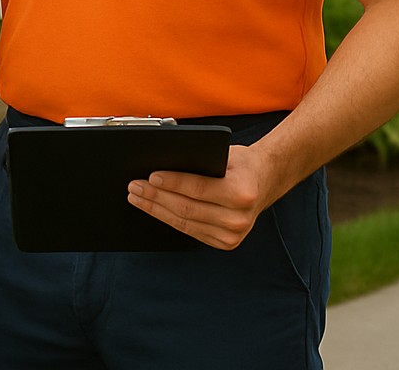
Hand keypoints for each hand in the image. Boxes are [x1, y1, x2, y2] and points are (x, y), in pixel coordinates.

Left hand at [124, 144, 274, 249]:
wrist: (264, 182)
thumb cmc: (240, 164)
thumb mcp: (225, 155)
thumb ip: (200, 161)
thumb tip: (160, 164)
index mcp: (242, 193)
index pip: (198, 188)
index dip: (172, 183)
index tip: (150, 176)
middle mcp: (239, 218)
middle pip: (186, 208)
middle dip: (156, 197)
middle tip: (134, 186)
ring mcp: (233, 235)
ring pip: (184, 222)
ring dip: (156, 209)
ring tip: (137, 197)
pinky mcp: (225, 243)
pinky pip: (189, 231)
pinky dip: (168, 219)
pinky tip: (154, 209)